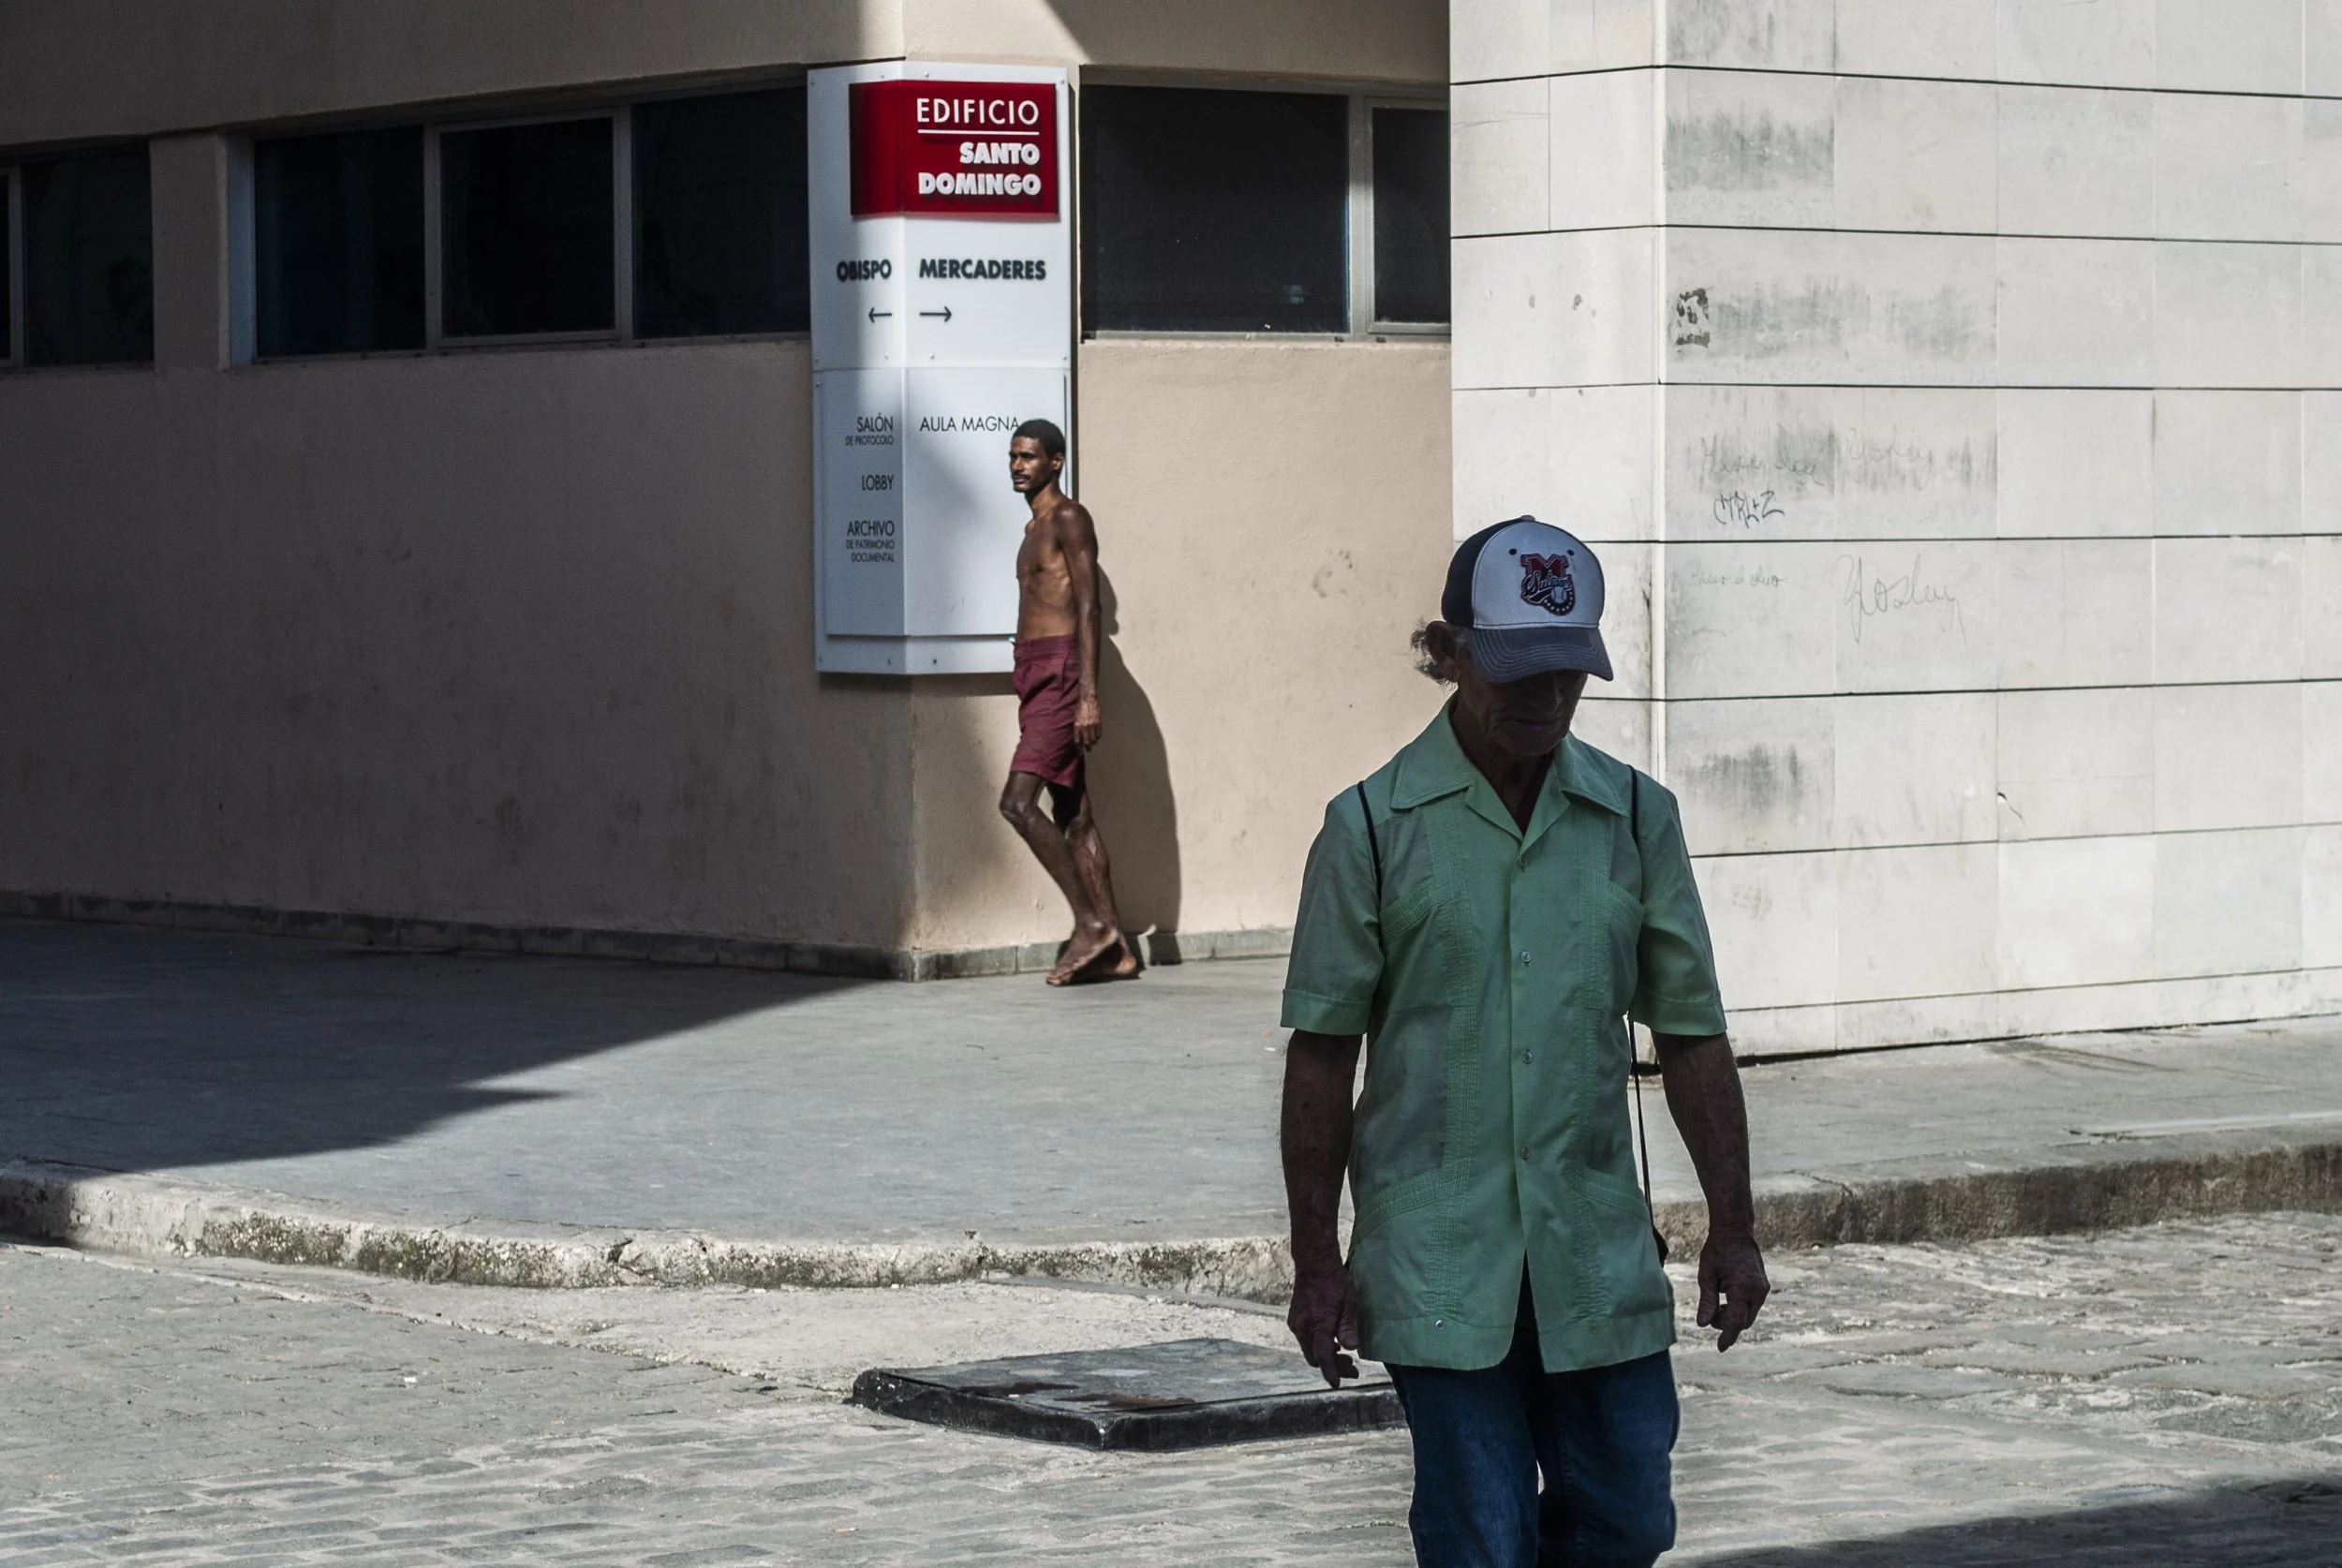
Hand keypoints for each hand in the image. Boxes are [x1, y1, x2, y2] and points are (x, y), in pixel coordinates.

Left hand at [1073, 694, 1101, 748]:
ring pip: (1093, 739)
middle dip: (1087, 747)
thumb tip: (1078, 735)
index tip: (1080, 752)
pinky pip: (1099, 733)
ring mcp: (1092, 725)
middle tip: (1088, 750)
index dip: (1079, 748)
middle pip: (1086, 742)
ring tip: (1093, 743)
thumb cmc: (1079, 707)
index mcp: (1077, 725)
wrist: (1087, 699)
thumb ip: (1076, 726)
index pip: (1077, 740)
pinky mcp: (1098, 722)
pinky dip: (1098, 736)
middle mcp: (1084, 726)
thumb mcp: (1075, 717)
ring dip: (1093, 742)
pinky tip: (1097, 737)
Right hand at [1287, 1258, 1360, 1386]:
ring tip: (1344, 1356)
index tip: (1337, 1384)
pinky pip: (1305, 1341)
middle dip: (1333, 1367)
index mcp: (1318, 1323)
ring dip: (1326, 1357)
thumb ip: (1348, 1326)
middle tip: (1353, 1368)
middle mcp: (1303, 1327)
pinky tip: (1331, 1341)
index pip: (1324, 1357)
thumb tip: (1352, 1348)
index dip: (1331, 1373)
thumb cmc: (1335, 1281)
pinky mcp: (1294, 1320)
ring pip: (1309, 1351)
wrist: (1313, 1263)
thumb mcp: (1349, 1302)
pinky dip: (1318, 1346)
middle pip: (1316, 1358)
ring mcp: (1296, 1324)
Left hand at [1697, 1229, 1768, 1350]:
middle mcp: (1758, 1291)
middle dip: (1727, 1323)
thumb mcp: (1706, 1275)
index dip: (1728, 1336)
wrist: (1735, 1232)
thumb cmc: (1717, 1251)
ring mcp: (1763, 1289)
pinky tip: (1726, 1297)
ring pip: (1748, 1315)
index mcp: (1743, 1288)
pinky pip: (1751, 1306)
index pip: (1737, 1321)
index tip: (1720, 1348)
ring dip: (1733, 1316)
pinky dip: (1739, 1308)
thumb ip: (1707, 1301)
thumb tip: (1702, 1324)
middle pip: (1744, 1321)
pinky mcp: (1762, 1287)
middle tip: (1710, 1313)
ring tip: (1717, 1302)